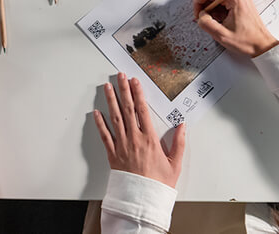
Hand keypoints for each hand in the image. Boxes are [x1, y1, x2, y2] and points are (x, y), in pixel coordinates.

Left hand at [92, 73, 186, 188]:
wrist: (142, 200)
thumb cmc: (158, 184)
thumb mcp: (174, 164)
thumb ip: (178, 143)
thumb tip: (182, 126)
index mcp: (150, 139)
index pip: (143, 111)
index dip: (139, 94)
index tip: (136, 82)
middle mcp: (134, 139)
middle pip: (128, 109)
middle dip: (124, 91)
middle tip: (120, 76)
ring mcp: (122, 146)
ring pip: (115, 119)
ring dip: (111, 101)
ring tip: (108, 87)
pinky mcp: (113, 155)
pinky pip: (105, 136)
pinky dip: (100, 124)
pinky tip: (96, 113)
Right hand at [193, 0, 278, 57]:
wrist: (262, 45)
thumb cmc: (248, 41)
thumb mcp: (222, 35)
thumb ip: (206, 23)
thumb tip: (200, 16)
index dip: (199, 2)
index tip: (198, 14)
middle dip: (205, 6)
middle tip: (204, 19)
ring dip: (212, 8)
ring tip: (215, 21)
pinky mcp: (242, 0)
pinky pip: (224, 0)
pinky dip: (219, 9)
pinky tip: (221, 19)